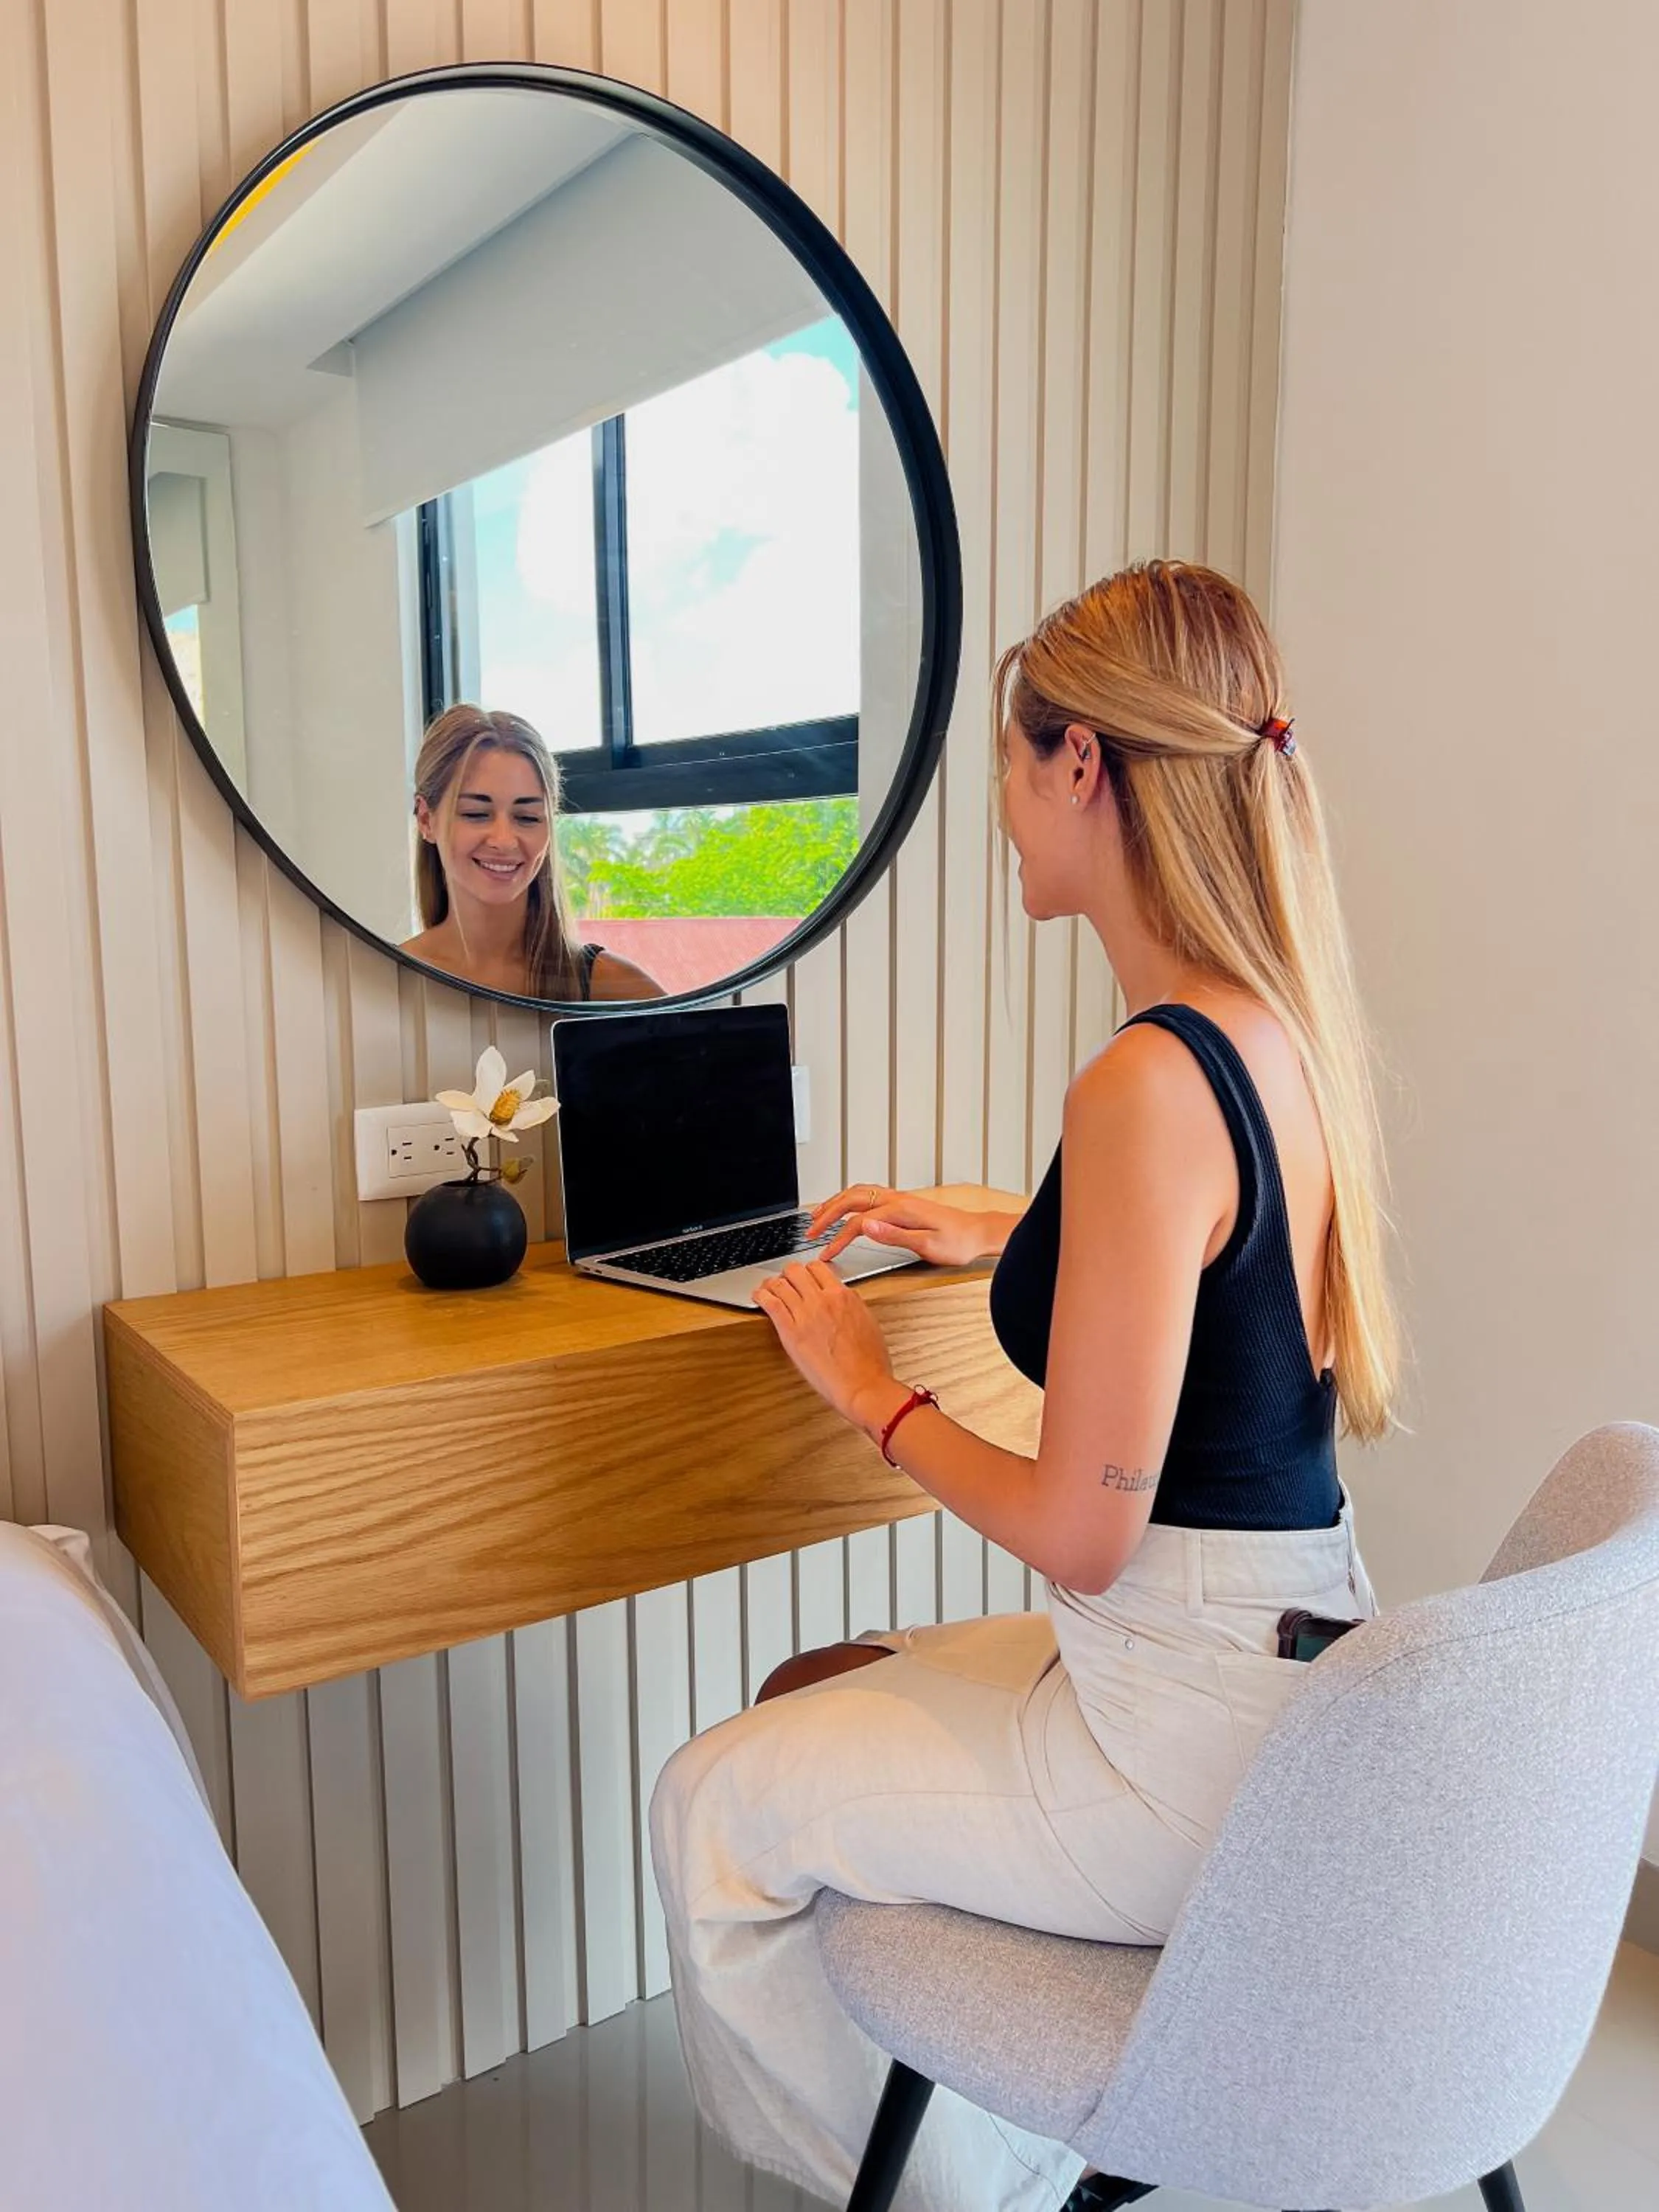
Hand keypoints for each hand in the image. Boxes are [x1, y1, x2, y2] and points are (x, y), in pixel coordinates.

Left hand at [752, 1260, 902, 1434]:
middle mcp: (823, 1300)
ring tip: (768, 1288)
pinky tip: (759, 1296)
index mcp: (844, 1296)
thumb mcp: (868, 1323)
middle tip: (785, 1281)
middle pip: (796, 1271)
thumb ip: (852, 1306)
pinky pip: (771, 1304)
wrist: (861, 1384)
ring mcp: (806, 1314)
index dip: (808, 1271)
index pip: (819, 1269)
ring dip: (772, 1284)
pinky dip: (761, 1296)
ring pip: (780, 1284)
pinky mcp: (790, 1332)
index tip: (804, 1277)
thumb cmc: (869, 1363)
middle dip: (789, 1274)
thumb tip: (843, 1300)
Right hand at [807, 1184, 992, 1267]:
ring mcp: (899, 1198)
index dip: (838, 1240)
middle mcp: (896, 1200)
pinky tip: (845, 1207)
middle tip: (810, 1231)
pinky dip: (849, 1198)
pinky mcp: (902, 1202)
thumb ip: (893, 1236)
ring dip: (835, 1202)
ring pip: (858, 1193)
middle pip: (850, 1200)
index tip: (826, 1255)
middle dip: (826, 1214)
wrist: (978, 1232)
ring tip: (819, 1215)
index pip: (857, 1223)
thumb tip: (865, 1227)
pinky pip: (868, 1193)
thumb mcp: (927, 1246)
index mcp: (899, 1211)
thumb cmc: (958, 1243)